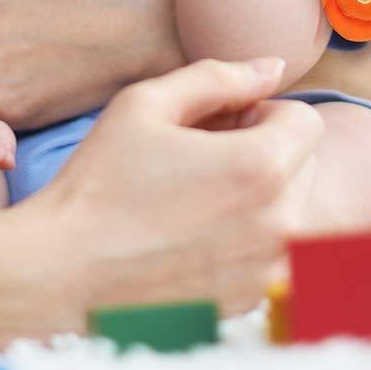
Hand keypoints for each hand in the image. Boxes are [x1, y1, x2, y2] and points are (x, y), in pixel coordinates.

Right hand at [28, 58, 323, 314]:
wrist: (64, 271)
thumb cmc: (101, 180)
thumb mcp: (146, 104)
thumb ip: (218, 77)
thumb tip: (273, 66)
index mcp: (260, 168)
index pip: (306, 121)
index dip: (261, 110)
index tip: (218, 123)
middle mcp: (281, 225)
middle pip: (304, 163)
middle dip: (264, 149)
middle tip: (202, 155)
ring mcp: (270, 271)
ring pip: (293, 209)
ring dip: (261, 193)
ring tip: (198, 194)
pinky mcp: (255, 302)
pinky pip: (275, 251)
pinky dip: (249, 235)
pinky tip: (194, 232)